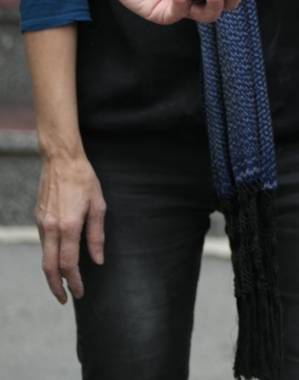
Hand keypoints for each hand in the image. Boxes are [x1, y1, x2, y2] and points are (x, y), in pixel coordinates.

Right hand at [35, 151, 105, 302]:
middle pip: (49, 267)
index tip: (79, 293)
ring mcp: (41, 223)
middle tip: (64, 299)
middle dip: (56, 286)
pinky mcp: (38, 219)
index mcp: (69, 225)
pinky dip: (50, 256)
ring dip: (52, 273)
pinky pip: (43, 243)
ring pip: (44, 256)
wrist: (61, 160)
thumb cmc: (84, 180)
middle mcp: (51, 227)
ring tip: (64, 283)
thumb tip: (98, 260)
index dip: (74, 281)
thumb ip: (97, 235)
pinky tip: (59, 260)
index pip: (68, 263)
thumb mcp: (99, 206)